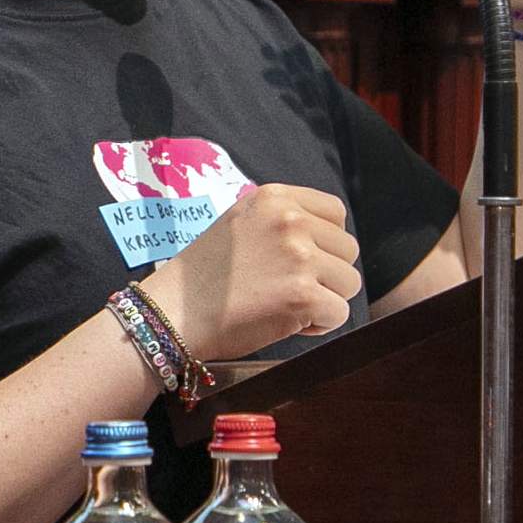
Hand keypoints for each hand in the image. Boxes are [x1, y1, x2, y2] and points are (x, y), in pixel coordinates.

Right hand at [145, 184, 360, 358]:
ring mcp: (299, 257)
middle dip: (328, 273)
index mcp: (275, 198)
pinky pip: (340, 313)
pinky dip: (320, 325)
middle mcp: (290, 220)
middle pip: (348, 249)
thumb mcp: (240, 223)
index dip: (327, 242)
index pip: (336, 212)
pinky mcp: (303, 295)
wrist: (172, 313)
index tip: (306, 260)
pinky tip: (290, 323)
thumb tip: (325, 237)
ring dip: (327, 299)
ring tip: (289, 305)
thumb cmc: (202, 278)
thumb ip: (280, 221)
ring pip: (349, 282)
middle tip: (292, 288)